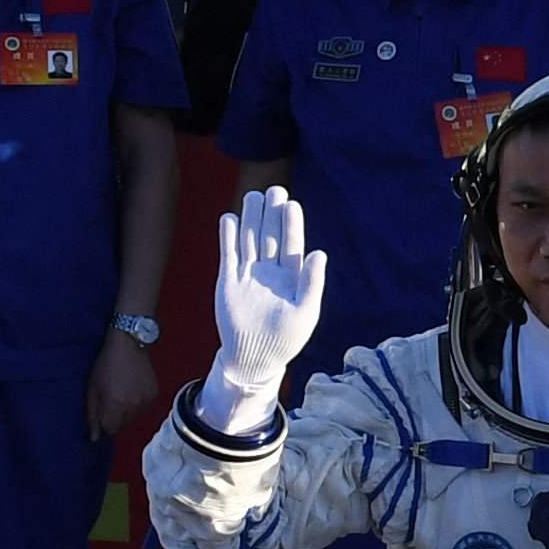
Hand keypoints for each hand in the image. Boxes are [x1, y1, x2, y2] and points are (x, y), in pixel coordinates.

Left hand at [86, 323, 157, 441]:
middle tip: (111, 397)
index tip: (101, 408)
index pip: (110, 430)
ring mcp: (146, 400)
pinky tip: (133, 387)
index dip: (104, 421)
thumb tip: (94, 439)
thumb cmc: (105, 365)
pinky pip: (144, 407)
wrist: (128, 345)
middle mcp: (133, 406)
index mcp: (115, 406)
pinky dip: (138, 402)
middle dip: (115, 416)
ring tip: (122, 390)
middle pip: (123, 425)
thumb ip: (92, 416)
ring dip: (127, 410)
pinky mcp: (154, 394)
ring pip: (134, 417)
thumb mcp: (92, 389)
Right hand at [204, 186, 324, 431]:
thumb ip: (313, 283)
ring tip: (253, 196)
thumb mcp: (306, 313)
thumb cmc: (287, 338)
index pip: (292, 244)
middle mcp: (270, 271)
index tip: (291, 204)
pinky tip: (230, 218)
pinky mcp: (228, 281)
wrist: (256, 357)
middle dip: (271, 214)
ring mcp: (248, 275)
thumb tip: (320, 252)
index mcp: (292, 277)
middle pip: (270, 236)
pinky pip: (228, 255)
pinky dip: (228, 237)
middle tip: (274, 190)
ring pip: (249, 240)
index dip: (291, 224)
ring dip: (251, 219)